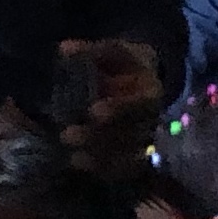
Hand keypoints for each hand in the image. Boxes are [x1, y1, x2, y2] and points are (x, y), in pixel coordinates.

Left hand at [47, 38, 162, 183]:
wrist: (145, 81)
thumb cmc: (126, 66)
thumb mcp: (114, 52)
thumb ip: (92, 51)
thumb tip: (64, 48)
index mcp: (151, 92)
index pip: (139, 104)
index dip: (119, 108)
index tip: (93, 112)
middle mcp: (153, 119)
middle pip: (131, 134)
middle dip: (99, 137)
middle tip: (67, 135)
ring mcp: (147, 140)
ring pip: (128, 155)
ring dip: (100, 158)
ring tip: (72, 156)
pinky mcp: (139, 156)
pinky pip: (124, 169)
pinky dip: (103, 169)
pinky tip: (79, 164)